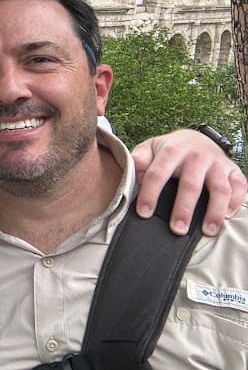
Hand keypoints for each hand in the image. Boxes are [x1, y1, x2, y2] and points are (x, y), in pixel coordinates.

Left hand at [131, 128, 246, 235]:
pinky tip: (226, 216)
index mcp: (172, 150)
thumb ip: (139, 159)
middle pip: (190, 185)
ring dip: (214, 211)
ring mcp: (217, 163)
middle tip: (177, 229)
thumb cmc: (170, 149)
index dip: (150, 194)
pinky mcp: (233, 170)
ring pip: (219, 189)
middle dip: (184, 209)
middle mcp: (197, 156)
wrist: (195, 138)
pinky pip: (240, 186)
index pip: (157, 173)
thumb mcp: (150, 148)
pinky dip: (235, 201)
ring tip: (207, 231)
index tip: (144, 213)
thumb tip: (131, 171)